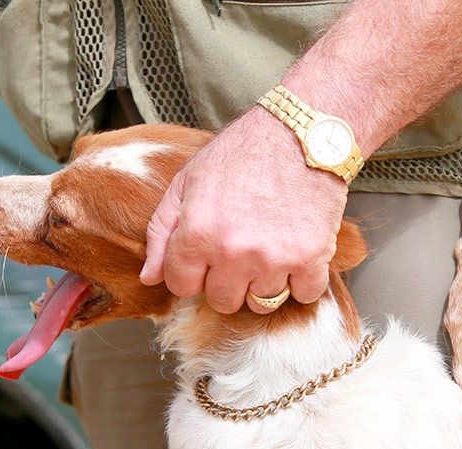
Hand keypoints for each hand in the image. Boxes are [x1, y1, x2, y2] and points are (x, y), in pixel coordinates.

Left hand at [140, 109, 348, 313]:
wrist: (301, 133)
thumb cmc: (242, 152)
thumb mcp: (188, 182)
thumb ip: (162, 232)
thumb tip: (150, 278)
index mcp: (198, 233)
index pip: (182, 287)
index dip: (192, 273)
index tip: (206, 257)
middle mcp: (233, 253)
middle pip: (223, 301)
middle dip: (226, 282)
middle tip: (239, 252)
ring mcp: (274, 259)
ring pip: (262, 303)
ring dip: (264, 282)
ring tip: (269, 249)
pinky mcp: (311, 258)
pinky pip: (303, 295)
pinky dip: (302, 280)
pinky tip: (296, 254)